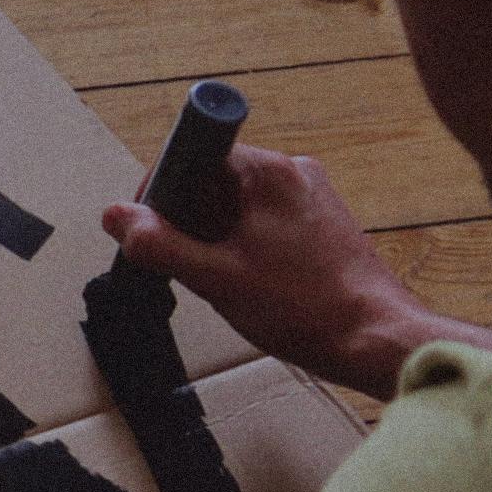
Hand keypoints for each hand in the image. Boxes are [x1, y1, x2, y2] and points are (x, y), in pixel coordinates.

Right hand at [101, 142, 491, 397]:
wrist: (374, 338)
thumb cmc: (305, 308)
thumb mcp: (215, 278)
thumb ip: (159, 245)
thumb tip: (117, 217)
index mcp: (268, 172)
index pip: (194, 154)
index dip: (164, 190)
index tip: (153, 228)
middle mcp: (293, 173)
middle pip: (213, 180)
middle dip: (189, 220)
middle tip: (188, 264)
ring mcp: (311, 197)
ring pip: (237, 204)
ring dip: (215, 236)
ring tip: (224, 279)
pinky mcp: (321, 223)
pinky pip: (263, 221)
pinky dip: (243, 245)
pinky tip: (249, 282)